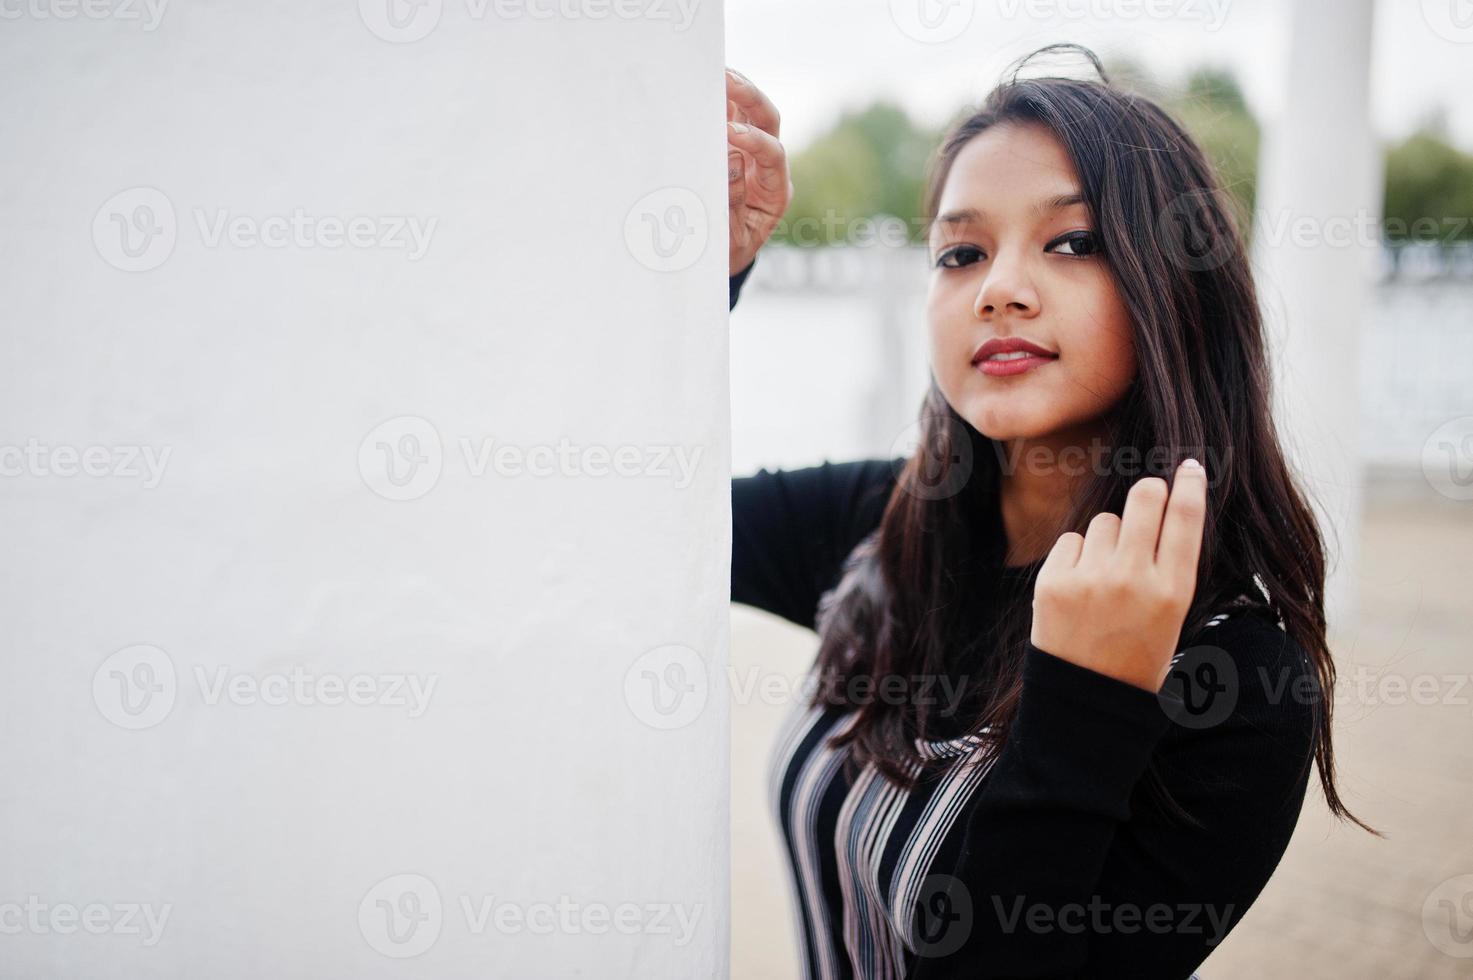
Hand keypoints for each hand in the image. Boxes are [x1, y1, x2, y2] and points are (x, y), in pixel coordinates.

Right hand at [726, 67, 791, 276]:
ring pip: (750, 112)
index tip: (732, 132)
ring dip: (735, 90)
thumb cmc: (728, 252)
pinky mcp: (734, 148)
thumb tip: (730, 162)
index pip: (774, 157)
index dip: (756, 142)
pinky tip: (705, 82)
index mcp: (775, 192)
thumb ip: (731, 205)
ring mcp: (751, 154)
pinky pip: (730, 116)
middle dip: (751, 99)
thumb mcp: (730, 240)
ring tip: (715, 71)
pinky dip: (720, 99)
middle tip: (728, 81)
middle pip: (769, 122)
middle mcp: (768, 167)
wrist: (724, 257)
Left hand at [1029, 459, 1208, 692]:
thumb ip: (1168, 566)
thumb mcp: (1170, 617)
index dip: (1189, 485)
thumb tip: (1163, 506)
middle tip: (1148, 499)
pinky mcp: (1053, 581)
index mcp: (1172, 591)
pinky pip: (1072, 540)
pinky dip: (1077, 556)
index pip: (1186, 518)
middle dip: (1148, 492)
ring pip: (1105, 521)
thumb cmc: (1135, 657)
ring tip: (1106, 578)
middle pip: (1144, 498)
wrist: (1084, 699)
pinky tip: (1080, 587)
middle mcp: (1133, 579)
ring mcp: (1090, 579)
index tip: (1188, 466)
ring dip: (1109, 537)